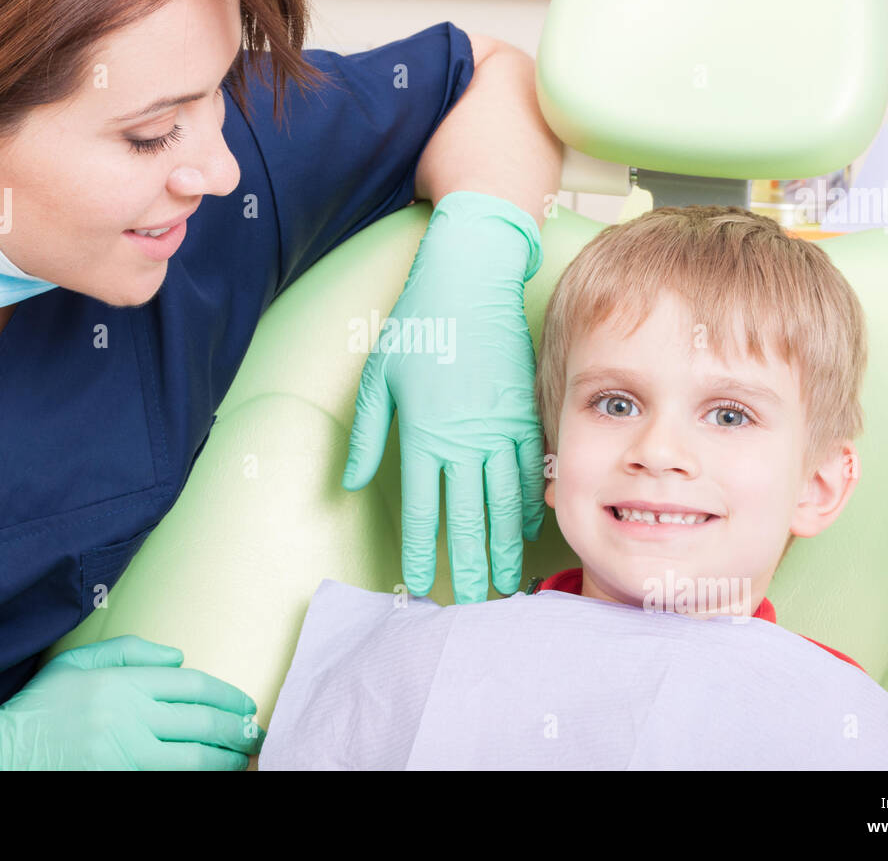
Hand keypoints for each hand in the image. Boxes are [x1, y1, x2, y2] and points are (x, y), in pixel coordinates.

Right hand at [0, 635, 263, 769]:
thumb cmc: (40, 707)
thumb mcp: (78, 663)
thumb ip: (130, 652)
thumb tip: (179, 657)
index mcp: (122, 682)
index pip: (192, 685)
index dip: (226, 695)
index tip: (245, 704)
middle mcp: (127, 716)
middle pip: (200, 721)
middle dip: (235, 729)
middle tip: (256, 734)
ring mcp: (123, 753)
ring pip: (192, 758)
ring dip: (225, 759)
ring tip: (243, 758)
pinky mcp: (117, 778)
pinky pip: (169, 778)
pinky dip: (194, 776)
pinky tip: (210, 773)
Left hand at [342, 191, 545, 601]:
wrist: (470, 282)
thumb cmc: (418, 327)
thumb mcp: (377, 378)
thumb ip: (367, 437)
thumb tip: (356, 483)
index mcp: (424, 435)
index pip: (424, 512)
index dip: (424, 555)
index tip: (423, 588)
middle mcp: (465, 440)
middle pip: (468, 518)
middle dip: (469, 566)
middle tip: (473, 604)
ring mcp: (500, 428)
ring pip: (504, 503)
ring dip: (503, 547)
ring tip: (503, 583)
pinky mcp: (525, 414)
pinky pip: (531, 470)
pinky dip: (528, 505)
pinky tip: (525, 530)